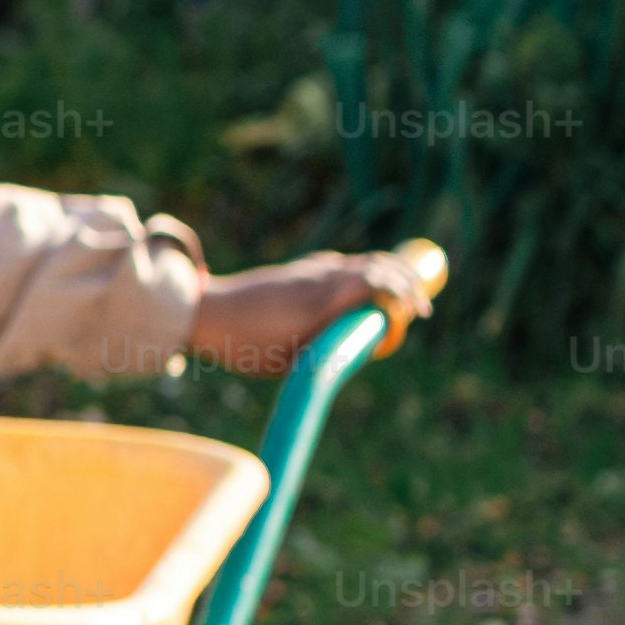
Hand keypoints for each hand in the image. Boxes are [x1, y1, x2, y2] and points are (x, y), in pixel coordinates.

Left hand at [189, 241, 446, 374]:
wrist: (204, 313)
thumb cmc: (243, 345)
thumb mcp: (289, 361)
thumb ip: (325, 352)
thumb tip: (353, 353)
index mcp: (321, 302)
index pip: (377, 282)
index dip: (404, 294)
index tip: (416, 314)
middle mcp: (319, 278)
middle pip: (378, 265)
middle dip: (406, 282)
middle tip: (419, 305)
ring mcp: (308, 269)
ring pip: (359, 263)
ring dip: (385, 276)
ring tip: (399, 299)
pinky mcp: (298, 268)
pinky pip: (339, 266)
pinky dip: (359, 275)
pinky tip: (361, 294)